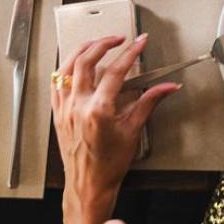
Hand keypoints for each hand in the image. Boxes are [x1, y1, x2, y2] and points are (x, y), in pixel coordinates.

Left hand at [51, 35, 178, 223]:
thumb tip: (167, 87)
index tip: (140, 43)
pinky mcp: (58, 113)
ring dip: (82, 50)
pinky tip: (75, 64)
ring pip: (66, 68)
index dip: (131, 53)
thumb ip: (149, 102)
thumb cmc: (109, 164)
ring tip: (96, 43)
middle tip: (119, 38)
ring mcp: (64, 109)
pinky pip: (56, 83)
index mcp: (98, 110)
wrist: (88, 184)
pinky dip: (66, 69)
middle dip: (103, 43)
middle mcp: (77, 106)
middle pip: (86, 61)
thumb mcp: (133, 131)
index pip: (116, 71)